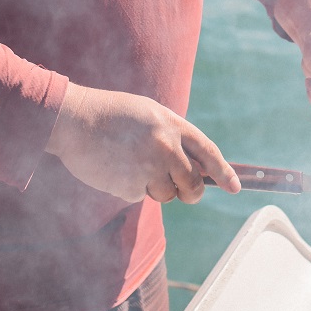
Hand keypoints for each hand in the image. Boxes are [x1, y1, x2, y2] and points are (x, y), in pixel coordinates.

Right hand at [46, 84, 240, 203]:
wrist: (74, 119)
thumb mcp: (149, 115)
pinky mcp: (129, 185)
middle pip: (193, 184)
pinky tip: (114, 168)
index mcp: (173, 126)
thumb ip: (172, 136)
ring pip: (165, 195)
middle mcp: (166, 147)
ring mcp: (148, 167)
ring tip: (130, 164)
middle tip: (182, 192)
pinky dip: (128, 187)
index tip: (235, 188)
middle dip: (190, 193)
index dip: (224, 172)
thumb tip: (195, 167)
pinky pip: (138, 196)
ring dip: (153, 188)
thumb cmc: (112, 115)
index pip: (209, 153)